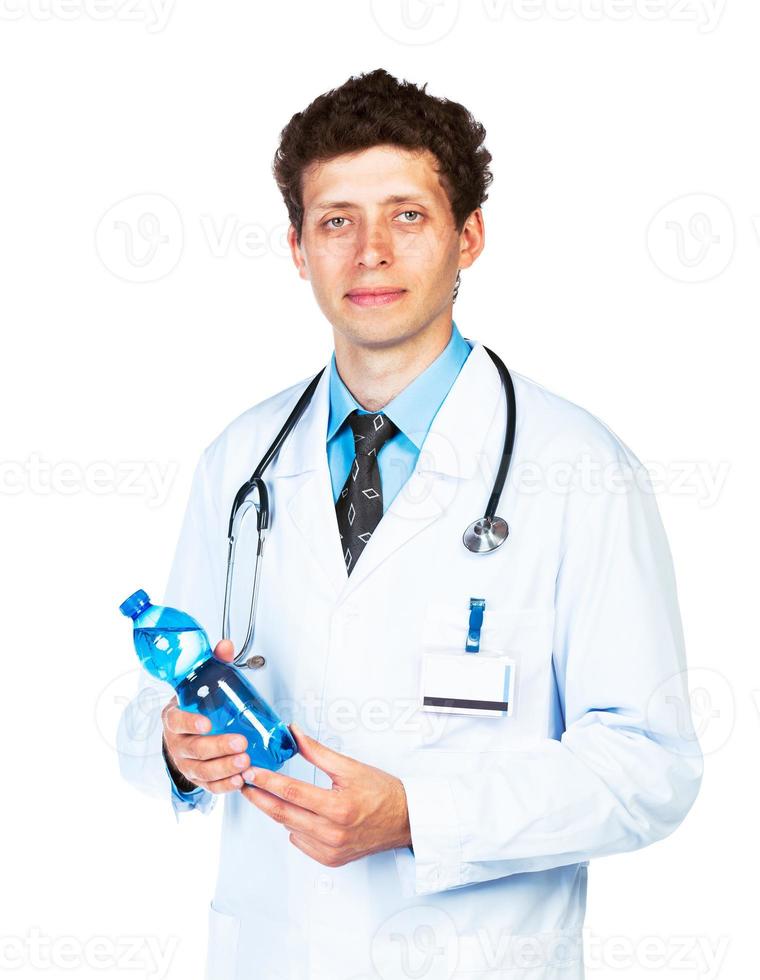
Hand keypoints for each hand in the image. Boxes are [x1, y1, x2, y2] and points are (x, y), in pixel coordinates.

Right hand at [161, 639, 250, 793]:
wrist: (182, 732)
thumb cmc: (193, 707)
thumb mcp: (200, 684)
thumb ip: (213, 664)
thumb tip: (225, 645)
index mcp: (174, 718)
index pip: (176, 721)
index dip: (189, 723)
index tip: (205, 723)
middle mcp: (178, 743)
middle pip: (194, 750)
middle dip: (217, 748)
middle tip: (239, 743)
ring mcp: (187, 763)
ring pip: (202, 771)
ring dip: (224, 769)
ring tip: (245, 762)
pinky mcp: (199, 778)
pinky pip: (210, 786)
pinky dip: (225, 786)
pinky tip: (240, 780)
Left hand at [240, 723, 411, 866]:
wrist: (405, 820)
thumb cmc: (383, 792)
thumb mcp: (350, 766)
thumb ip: (317, 751)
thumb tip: (294, 734)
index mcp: (338, 806)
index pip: (291, 791)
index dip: (267, 781)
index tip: (251, 772)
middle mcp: (333, 832)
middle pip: (283, 813)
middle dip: (259, 797)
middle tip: (245, 784)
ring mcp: (331, 850)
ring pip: (289, 828)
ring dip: (276, 810)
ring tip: (267, 794)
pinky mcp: (330, 860)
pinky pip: (301, 842)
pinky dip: (295, 827)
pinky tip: (299, 814)